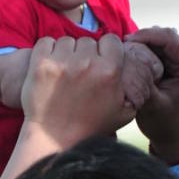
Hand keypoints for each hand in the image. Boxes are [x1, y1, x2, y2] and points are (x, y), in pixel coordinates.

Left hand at [20, 33, 134, 147]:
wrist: (54, 138)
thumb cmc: (91, 126)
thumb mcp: (124, 111)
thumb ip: (133, 86)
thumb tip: (138, 67)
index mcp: (110, 71)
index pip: (111, 40)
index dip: (106, 50)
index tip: (100, 61)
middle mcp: (87, 63)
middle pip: (88, 41)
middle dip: (85, 53)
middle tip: (80, 72)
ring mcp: (62, 62)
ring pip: (67, 41)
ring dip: (66, 52)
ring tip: (64, 72)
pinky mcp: (40, 63)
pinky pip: (46, 42)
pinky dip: (47, 51)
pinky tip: (50, 67)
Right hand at [127, 27, 178, 163]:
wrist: (171, 135)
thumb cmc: (165, 124)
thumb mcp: (153, 107)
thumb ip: (143, 84)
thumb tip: (128, 62)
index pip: (172, 41)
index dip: (150, 35)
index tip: (129, 40)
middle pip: (165, 35)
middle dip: (144, 36)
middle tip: (124, 44)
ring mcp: (174, 62)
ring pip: (157, 40)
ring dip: (141, 42)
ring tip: (125, 50)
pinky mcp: (165, 64)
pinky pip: (152, 48)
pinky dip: (140, 48)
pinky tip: (128, 55)